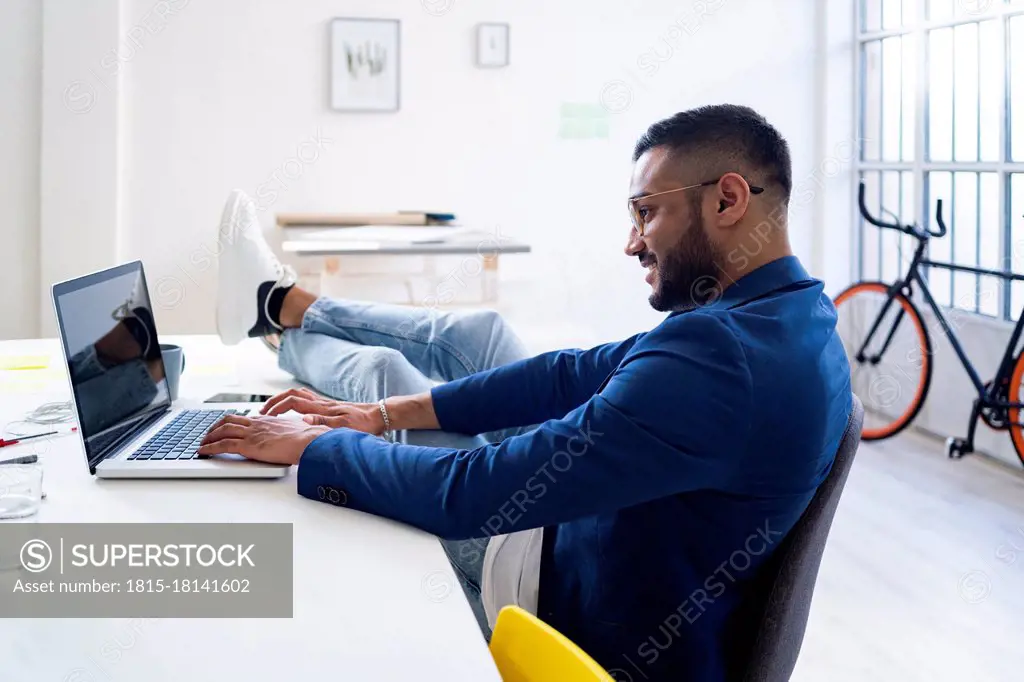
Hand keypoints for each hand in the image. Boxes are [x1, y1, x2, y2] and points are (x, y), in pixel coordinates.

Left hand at [197, 414, 329, 464]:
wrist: (310, 441)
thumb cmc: (307, 439)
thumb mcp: (295, 432)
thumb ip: (286, 433)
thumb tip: (288, 439)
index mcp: (267, 420)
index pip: (243, 418)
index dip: (230, 422)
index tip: (224, 427)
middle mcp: (257, 424)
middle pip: (228, 420)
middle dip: (215, 427)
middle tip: (208, 434)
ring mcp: (252, 434)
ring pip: (222, 430)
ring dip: (209, 437)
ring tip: (202, 444)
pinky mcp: (249, 446)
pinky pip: (224, 444)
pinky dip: (210, 447)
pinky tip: (203, 452)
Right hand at [260, 388, 384, 434]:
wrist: (379, 415)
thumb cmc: (364, 424)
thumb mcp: (344, 427)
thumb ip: (323, 423)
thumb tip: (302, 419)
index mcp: (321, 408)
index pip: (292, 402)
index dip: (276, 408)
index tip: (265, 417)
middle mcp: (321, 403)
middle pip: (291, 395)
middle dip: (274, 402)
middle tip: (263, 412)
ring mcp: (325, 403)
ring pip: (298, 395)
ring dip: (283, 400)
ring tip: (273, 409)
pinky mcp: (329, 406)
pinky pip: (307, 399)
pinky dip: (295, 401)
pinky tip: (294, 411)